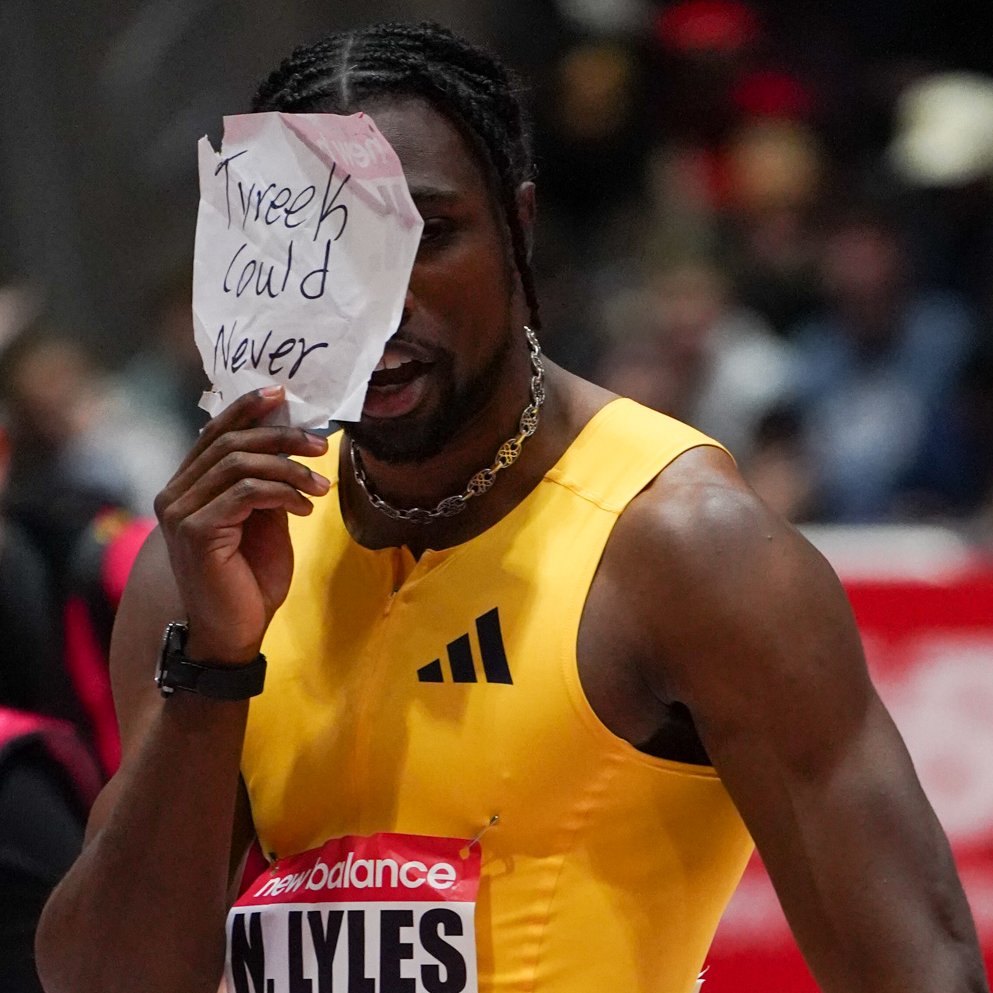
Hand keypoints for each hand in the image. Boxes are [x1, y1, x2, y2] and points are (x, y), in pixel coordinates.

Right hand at [154, 386, 328, 663]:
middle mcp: (175, 494)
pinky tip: (306, 507)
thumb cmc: (249, 580)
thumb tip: (291, 443)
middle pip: (230, 441)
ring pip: (240, 463)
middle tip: (320, 445)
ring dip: (290, 468)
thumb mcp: (264, 522)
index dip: (246, 408)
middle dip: (281, 436)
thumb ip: (266, 484)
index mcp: (187, 487)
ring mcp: (180, 512)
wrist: (236, 633)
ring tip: (322, 484)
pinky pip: (247, 492)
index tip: (282, 394)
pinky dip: (283, 493)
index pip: (214, 432)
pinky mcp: (196, 530)